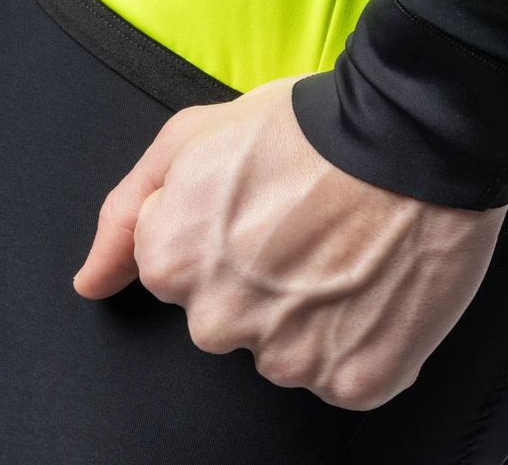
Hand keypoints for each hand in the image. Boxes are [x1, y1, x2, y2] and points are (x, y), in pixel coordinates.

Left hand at [72, 76, 507, 409]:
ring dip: (317, 315)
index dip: (230, 236)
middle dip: (266, 284)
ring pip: (290, 350)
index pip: (181, 276)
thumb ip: (129, 208)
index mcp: (174, 263)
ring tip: (356, 250)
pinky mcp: (354, 380)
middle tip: (317, 226)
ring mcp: (290, 358)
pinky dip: (362, 340)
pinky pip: (346, 372)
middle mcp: (220, 323)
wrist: (413, 135)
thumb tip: (94, 280)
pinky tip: (380, 285)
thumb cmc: (315, 126)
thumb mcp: (198, 133)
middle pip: (233, 320)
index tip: (269, 209)